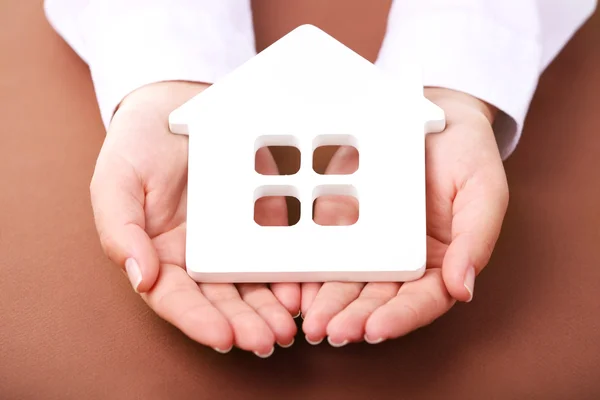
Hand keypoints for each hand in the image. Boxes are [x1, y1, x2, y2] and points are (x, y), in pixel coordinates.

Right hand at [90, 81, 298, 356]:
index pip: (177, 299)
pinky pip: (278, 249)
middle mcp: (198, 256)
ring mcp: (232, 240)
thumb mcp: (116, 182)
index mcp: (161, 255)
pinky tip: (305, 286)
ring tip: (290, 325)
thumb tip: (141, 278)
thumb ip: (121, 230)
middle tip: (268, 340)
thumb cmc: (138, 145)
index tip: (223, 336)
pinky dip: (291, 271)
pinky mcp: (261, 219)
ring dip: (271, 308)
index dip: (198, 321)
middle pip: (222, 300)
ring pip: (254, 283)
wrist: (176, 105)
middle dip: (244, 323)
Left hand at [301, 88, 508, 345]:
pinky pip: (323, 249)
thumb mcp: (484, 192)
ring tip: (311, 322)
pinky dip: (309, 270)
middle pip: (377, 298)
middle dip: (355, 318)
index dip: (400, 318)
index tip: (376, 330)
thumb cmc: (466, 157)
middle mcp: (401, 262)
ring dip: (328, 304)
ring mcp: (368, 243)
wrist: (433, 112)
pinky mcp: (340, 221)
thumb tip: (464, 289)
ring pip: (346, 281)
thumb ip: (475, 240)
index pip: (421, 300)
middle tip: (332, 333)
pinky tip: (294, 286)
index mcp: (439, 262)